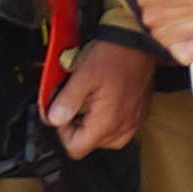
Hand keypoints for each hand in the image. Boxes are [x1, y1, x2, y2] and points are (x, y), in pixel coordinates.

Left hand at [44, 37, 155, 158]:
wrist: (139, 43)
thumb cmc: (114, 55)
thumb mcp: (83, 75)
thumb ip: (66, 100)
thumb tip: (52, 119)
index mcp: (107, 121)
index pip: (76, 148)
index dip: (63, 133)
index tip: (62, 113)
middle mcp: (123, 127)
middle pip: (90, 145)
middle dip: (77, 128)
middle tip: (74, 105)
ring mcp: (133, 122)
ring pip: (105, 141)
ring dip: (93, 127)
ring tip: (89, 106)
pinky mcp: (139, 115)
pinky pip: (120, 130)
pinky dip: (108, 122)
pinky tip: (103, 105)